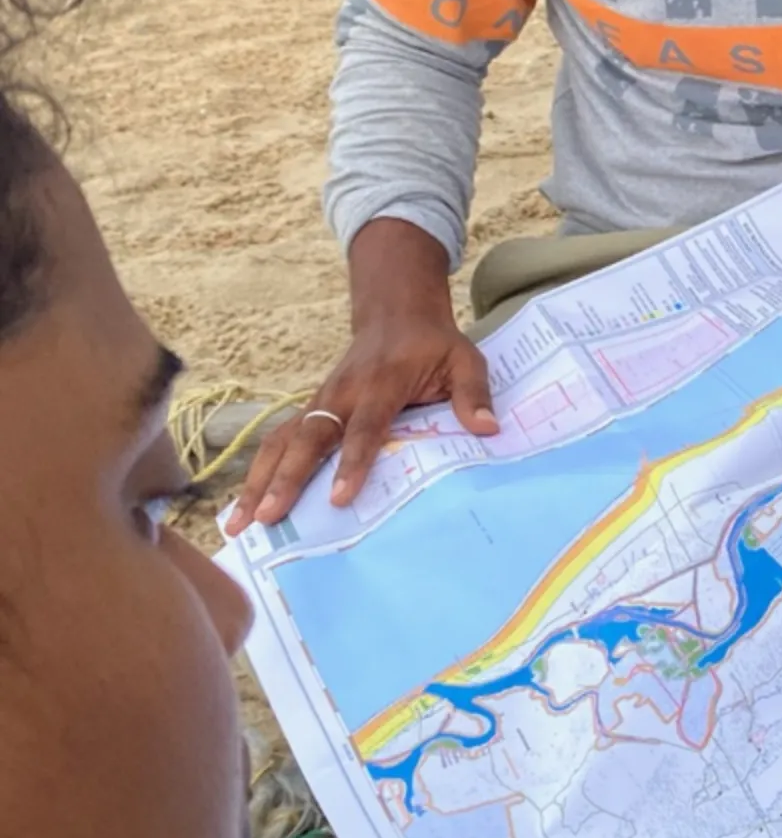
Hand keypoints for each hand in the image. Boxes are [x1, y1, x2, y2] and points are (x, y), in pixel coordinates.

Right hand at [227, 309, 496, 534]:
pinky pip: (279, 441)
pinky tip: (242, 506)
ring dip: (257, 480)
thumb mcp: (465, 360)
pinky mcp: (310, 409)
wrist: (396, 314)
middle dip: (285, 478)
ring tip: (237, 522)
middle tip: (266, 516)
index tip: (339, 498)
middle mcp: (341, 393)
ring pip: (281, 441)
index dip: (352, 462)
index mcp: (380, 383)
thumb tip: (488, 427)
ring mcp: (320, 401)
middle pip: (308, 437)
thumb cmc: (434, 345)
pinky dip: (258, 471)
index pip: (364, 428)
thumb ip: (473, 393)